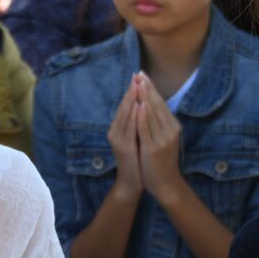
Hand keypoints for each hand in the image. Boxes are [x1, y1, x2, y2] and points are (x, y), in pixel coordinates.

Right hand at [106, 75, 143, 199]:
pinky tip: (139, 105)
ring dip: (132, 99)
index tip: (139, 76)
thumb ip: (136, 124)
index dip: (132, 91)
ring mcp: (118, 139)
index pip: (125, 105)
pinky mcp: (123, 147)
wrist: (132, 182)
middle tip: (138, 75)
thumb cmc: (136, 161)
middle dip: (132, 90)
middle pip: (124, 107)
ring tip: (138, 85)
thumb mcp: (136, 139)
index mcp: (118, 128)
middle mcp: (115, 131)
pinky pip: (129, 128)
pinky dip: (134, 116)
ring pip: (125, 115)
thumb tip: (144, 106)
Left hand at [134, 74, 185, 204]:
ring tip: (138, 83)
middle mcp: (170, 130)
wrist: (165, 184)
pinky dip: (143, 117)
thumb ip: (159, 123)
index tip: (143, 75)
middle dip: (147, 88)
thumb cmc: (161, 161)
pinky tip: (139, 105)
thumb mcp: (163, 139)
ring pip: (152, 114)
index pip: (161, 103)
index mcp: (173, 126)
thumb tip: (150, 104)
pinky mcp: (154, 148)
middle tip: (139, 73)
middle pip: (157, 105)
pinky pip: (147, 130)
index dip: (152, 88)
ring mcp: (163, 139)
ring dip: (145, 97)